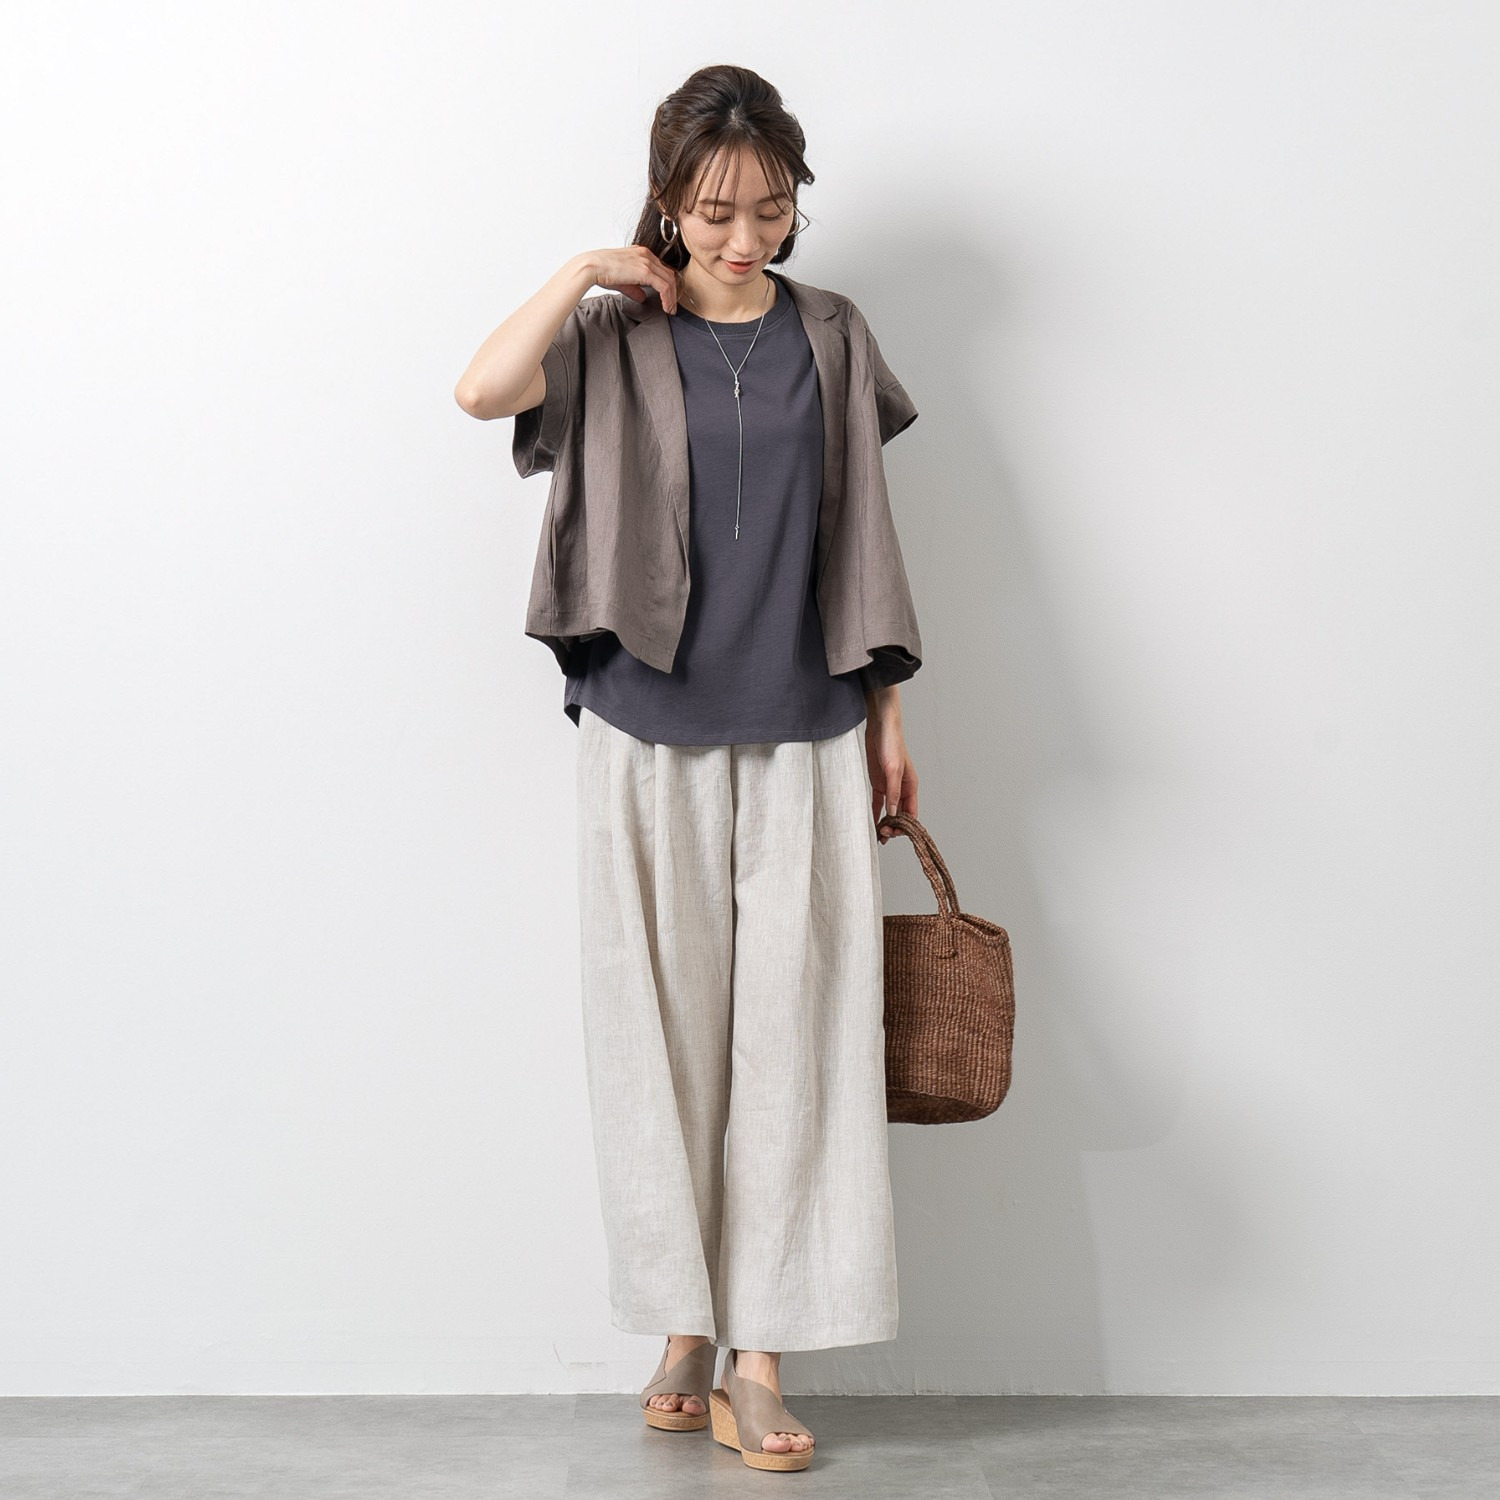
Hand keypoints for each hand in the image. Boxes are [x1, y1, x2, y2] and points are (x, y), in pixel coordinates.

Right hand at [576, 247, 679, 312]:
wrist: (591, 267)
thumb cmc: (602, 271)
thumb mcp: (622, 280)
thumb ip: (634, 287)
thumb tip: (642, 296)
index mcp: (641, 253)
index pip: (661, 268)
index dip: (666, 284)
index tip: (667, 297)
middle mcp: (646, 254)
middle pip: (668, 274)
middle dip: (673, 291)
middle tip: (672, 306)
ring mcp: (647, 262)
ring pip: (669, 281)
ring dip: (672, 297)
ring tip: (670, 310)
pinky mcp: (646, 272)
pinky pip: (664, 287)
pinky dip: (668, 299)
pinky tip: (667, 308)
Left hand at [865, 691, 917, 841]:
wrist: (880, 726)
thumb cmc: (891, 743)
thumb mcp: (892, 770)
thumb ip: (893, 792)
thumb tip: (893, 813)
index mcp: (911, 786)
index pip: (912, 813)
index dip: (906, 826)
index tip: (895, 833)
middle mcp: (902, 788)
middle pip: (901, 814)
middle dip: (895, 826)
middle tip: (883, 834)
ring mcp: (889, 786)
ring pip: (890, 810)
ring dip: (886, 823)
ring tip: (879, 835)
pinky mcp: (878, 782)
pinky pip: (878, 803)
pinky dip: (876, 813)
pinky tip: (873, 823)